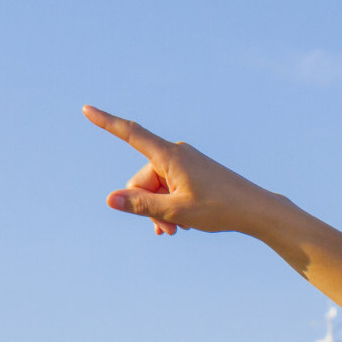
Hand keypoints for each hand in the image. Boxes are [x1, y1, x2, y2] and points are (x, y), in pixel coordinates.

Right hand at [82, 105, 281, 235]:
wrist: (255, 209)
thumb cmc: (220, 208)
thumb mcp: (176, 211)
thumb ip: (141, 205)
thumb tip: (110, 199)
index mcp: (170, 156)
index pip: (131, 134)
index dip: (106, 122)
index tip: (87, 109)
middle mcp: (176, 154)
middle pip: (142, 180)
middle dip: (148, 206)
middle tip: (167, 231)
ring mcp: (185, 163)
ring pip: (156, 188)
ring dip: (160, 210)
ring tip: (177, 229)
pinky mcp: (193, 172)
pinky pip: (170, 188)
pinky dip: (170, 205)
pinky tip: (179, 224)